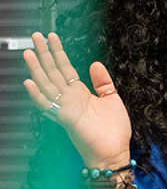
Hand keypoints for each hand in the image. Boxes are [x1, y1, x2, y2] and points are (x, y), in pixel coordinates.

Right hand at [23, 32, 131, 168]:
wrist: (115, 151)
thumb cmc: (113, 131)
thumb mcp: (112, 98)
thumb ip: (103, 81)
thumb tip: (95, 64)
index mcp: (81, 93)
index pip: (65, 68)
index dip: (58, 52)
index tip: (52, 37)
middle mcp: (70, 99)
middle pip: (52, 72)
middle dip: (44, 54)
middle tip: (36, 37)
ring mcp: (66, 108)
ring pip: (46, 84)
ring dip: (36, 69)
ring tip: (29, 53)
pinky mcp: (67, 118)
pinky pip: (48, 106)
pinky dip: (37, 95)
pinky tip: (29, 83)